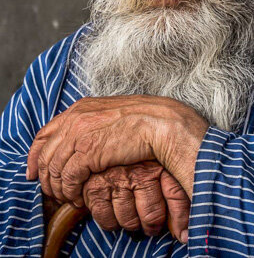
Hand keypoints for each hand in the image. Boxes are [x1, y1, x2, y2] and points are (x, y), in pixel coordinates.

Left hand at [26, 96, 207, 206]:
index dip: (36, 156)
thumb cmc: (146, 121)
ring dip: (59, 188)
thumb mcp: (113, 115)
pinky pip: (68, 178)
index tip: (35, 172)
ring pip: (54, 169)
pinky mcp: (88, 152)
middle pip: (45, 154)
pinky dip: (70, 192)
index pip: (44, 134)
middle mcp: (75, 120)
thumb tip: (83, 140)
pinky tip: (79, 199)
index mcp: (80, 109)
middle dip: (46, 178)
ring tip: (69, 199)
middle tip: (54, 193)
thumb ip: (94, 123)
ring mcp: (80, 135)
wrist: (162, 124)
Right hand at [83, 161, 189, 240]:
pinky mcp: (95, 188)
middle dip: (153, 225)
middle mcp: (140, 172)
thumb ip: (175, 191)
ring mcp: (117, 180)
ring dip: (132, 225)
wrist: (105, 140)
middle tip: (152, 226)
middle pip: (152, 214)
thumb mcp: (162, 164)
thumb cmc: (141, 158)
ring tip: (134, 220)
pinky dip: (111, 224)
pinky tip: (115, 217)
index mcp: (161, 165)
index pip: (176, 195)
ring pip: (129, 220)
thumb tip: (183, 229)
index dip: (181, 218)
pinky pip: (106, 218)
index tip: (183, 234)